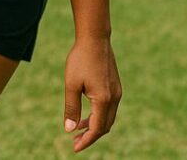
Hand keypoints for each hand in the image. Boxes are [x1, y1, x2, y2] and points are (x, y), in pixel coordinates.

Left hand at [63, 37, 121, 151]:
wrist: (95, 39)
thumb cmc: (80, 60)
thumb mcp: (71, 84)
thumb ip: (71, 107)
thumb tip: (69, 129)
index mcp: (104, 100)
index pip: (97, 129)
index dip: (86, 140)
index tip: (75, 148)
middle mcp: (115, 99)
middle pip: (105, 126)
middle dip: (91, 136)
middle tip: (74, 141)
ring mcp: (117, 93)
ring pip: (108, 118)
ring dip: (94, 126)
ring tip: (77, 129)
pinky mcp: (115, 87)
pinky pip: (109, 108)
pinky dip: (98, 115)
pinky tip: (85, 114)